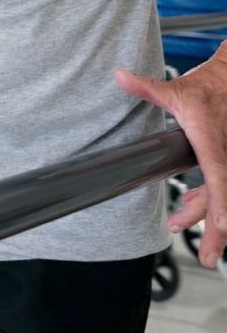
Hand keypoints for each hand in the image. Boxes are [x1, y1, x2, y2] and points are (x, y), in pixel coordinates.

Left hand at [115, 46, 226, 268]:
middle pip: (224, 197)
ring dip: (204, 212)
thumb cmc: (205, 87)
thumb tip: (118, 76)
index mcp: (211, 142)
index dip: (220, 205)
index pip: (218, 177)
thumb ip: (146, 87)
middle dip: (218, 230)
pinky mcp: (226, 158)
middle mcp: (226, 153)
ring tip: (178, 223)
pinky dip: (210, 197)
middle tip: (206, 257)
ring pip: (223, 194)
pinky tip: (190, 202)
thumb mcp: (174, 89)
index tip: (220, 228)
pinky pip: (223, 184)